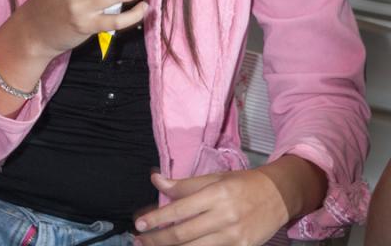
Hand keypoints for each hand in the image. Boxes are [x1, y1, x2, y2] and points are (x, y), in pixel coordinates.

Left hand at [134, 169, 288, 245]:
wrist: (278, 196)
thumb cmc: (242, 184)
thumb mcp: (214, 178)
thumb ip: (184, 184)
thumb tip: (155, 179)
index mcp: (216, 193)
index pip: (179, 209)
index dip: (156, 218)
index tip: (139, 222)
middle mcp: (224, 216)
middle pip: (183, 234)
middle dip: (157, 240)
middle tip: (139, 240)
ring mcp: (233, 237)